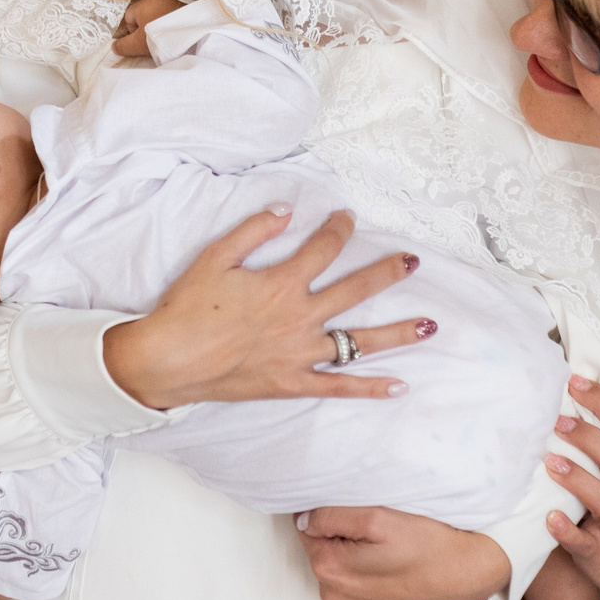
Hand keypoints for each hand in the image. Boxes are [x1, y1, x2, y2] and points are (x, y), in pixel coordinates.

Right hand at [99, 208, 434, 408]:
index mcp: (282, 283)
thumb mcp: (214, 257)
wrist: (169, 360)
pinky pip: (338, 386)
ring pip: (359, 342)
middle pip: (356, 291)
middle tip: (413, 262)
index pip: (324, 249)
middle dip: (388, 273)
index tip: (347, 219)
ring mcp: (300, 353)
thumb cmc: (186, 308)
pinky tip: (398, 386)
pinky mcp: (292, 382)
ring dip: (398, 333)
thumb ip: (253, 231)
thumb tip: (287, 210)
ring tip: (430, 326)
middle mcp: (300, 317)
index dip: (339, 229)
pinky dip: (369, 388)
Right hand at [110, 0, 182, 57]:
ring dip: (160, 24)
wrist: (193, 26)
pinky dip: (172, 21)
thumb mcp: (139, 43)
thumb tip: (114, 47)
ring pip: (158, 13)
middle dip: (146, 28)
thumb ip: (125, 46)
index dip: (132, 32)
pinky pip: (171, 12)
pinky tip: (177, 30)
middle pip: (143, 15)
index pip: (129, 17)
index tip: (141, 42)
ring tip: (167, 36)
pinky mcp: (184, 1)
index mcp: (141, 4)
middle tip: (153, 41)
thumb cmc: (161, 34)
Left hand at [299, 507, 508, 599]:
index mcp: (329, 569)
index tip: (355, 514)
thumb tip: (304, 519)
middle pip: (321, 553)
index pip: (306, 529)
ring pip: (337, 574)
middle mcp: (334, 599)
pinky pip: (353, 595)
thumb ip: (331, 516)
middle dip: (339, 539)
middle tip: (375, 533)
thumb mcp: (377, 517)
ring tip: (385, 553)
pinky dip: (365, 582)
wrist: (467, 574)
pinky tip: (390, 573)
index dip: (328, 516)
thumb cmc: (427, 543)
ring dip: (352, 561)